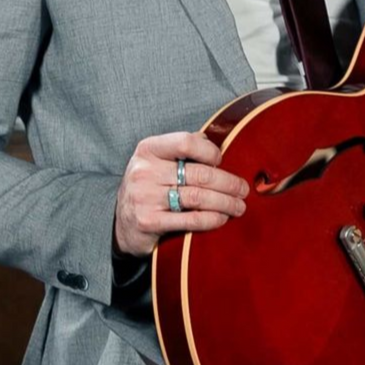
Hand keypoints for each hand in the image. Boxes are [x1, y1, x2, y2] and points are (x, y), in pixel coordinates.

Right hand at [113, 130, 249, 256]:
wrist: (121, 223)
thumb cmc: (148, 188)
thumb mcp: (157, 162)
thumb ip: (182, 150)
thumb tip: (214, 140)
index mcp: (148, 150)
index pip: (186, 141)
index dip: (210, 151)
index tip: (222, 162)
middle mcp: (144, 171)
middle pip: (199, 174)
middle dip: (228, 183)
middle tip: (243, 190)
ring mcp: (144, 197)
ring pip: (198, 197)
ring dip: (225, 202)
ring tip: (238, 206)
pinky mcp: (149, 221)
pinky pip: (190, 219)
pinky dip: (212, 219)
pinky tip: (222, 218)